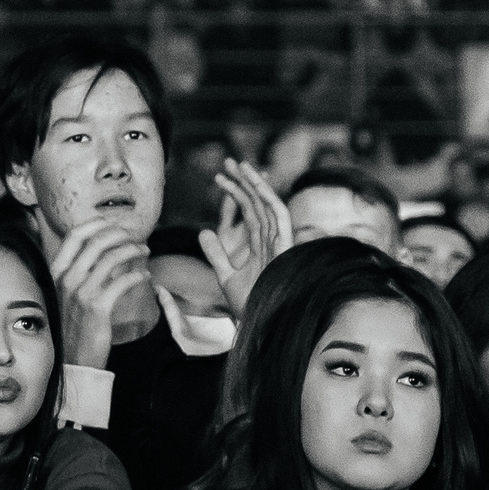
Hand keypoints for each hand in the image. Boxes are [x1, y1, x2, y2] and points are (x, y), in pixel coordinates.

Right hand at [49, 219, 151, 370]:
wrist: (72, 358)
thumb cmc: (72, 325)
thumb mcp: (68, 294)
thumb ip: (79, 272)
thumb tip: (104, 250)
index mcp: (56, 272)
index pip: (74, 236)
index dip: (95, 225)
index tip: (112, 223)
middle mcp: (66, 279)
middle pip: (96, 242)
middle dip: (120, 234)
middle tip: (135, 237)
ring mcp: (81, 293)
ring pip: (111, 258)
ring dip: (132, 250)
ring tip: (145, 251)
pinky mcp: (98, 308)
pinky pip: (122, 282)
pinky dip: (137, 275)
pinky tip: (146, 276)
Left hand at [199, 160, 292, 317]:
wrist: (260, 328)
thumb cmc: (249, 308)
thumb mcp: (224, 276)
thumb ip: (216, 253)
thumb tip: (202, 231)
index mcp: (261, 247)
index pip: (249, 213)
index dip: (235, 193)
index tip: (219, 177)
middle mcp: (272, 243)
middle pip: (259, 205)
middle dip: (245, 182)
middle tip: (229, 161)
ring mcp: (280, 246)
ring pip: (269, 207)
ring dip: (255, 185)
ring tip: (239, 166)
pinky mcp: (286, 251)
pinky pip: (281, 221)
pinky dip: (271, 202)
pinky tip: (258, 187)